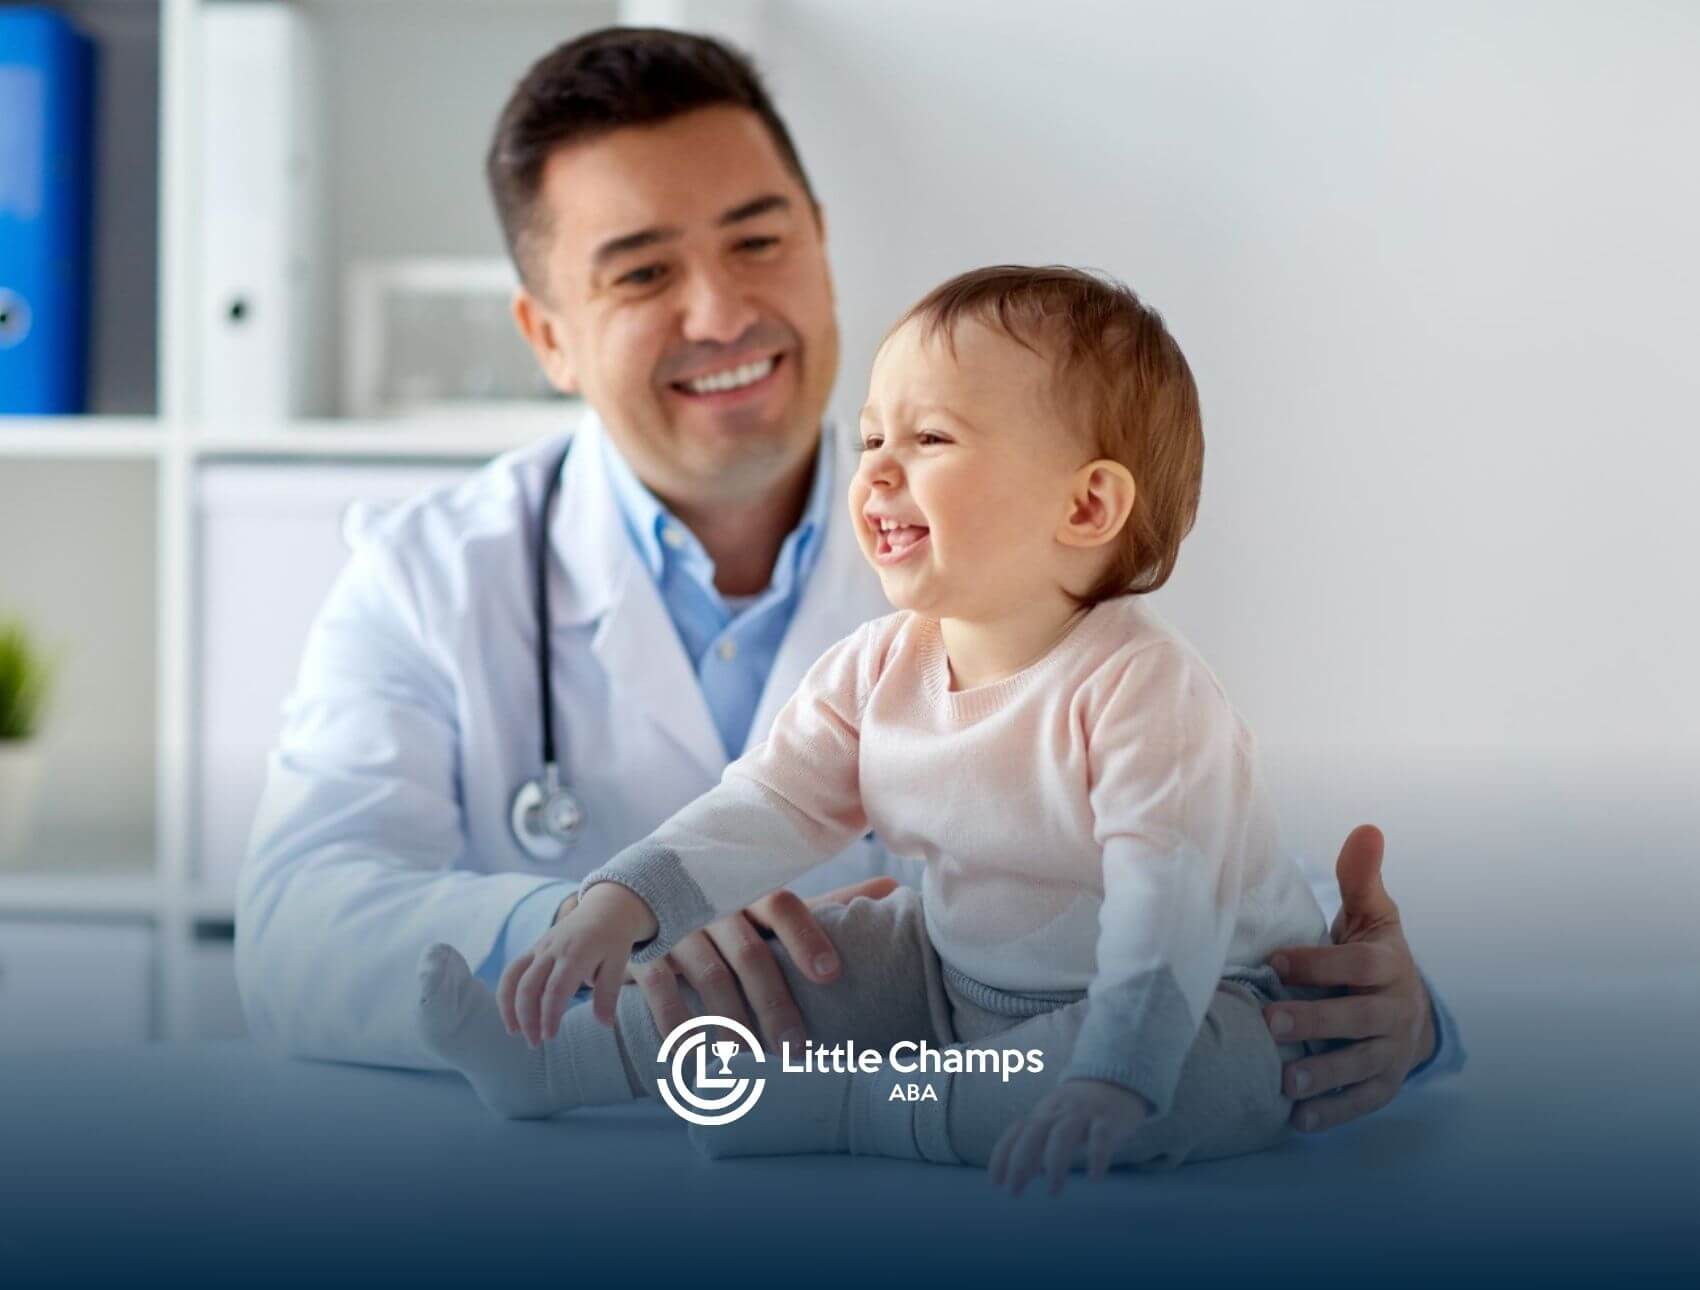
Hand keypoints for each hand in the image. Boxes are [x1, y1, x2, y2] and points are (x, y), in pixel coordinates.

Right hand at [498, 883, 657, 1045]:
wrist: (606, 907)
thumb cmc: (614, 938)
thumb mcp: (618, 962)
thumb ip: (608, 993)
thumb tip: (605, 1025)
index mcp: (576, 953)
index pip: (555, 989)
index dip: (549, 1015)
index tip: (549, 1037)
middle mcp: (553, 949)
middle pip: (529, 986)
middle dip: (527, 1017)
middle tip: (535, 1043)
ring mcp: (540, 947)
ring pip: (514, 977)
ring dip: (509, 1006)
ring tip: (514, 1032)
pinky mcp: (534, 948)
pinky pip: (513, 970)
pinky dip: (506, 992)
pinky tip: (511, 1014)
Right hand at [548, 876, 898, 1049]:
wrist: (640, 905)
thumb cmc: (729, 916)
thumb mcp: (770, 910)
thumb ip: (827, 905)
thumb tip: (892, 890)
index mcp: (751, 891)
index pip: (784, 906)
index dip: (808, 938)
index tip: (831, 976)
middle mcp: (715, 904)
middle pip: (750, 953)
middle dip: (773, 1003)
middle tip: (795, 1050)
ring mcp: (678, 927)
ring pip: (707, 975)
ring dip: (728, 1022)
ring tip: (747, 1063)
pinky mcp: (645, 953)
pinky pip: (660, 989)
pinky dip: (675, 1026)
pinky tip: (691, 1061)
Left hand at [988, 1079, 1149, 1197]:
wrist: (1117, 1080)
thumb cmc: (1080, 1110)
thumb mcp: (1055, 1121)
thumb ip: (1039, 1145)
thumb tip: (1026, 1175)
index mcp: (1043, 1112)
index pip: (1016, 1131)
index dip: (1002, 1155)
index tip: (995, 1183)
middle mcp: (1059, 1111)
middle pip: (1033, 1133)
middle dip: (1020, 1163)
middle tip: (1014, 1192)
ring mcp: (1083, 1113)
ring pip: (1062, 1135)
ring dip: (1054, 1164)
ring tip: (1053, 1191)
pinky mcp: (1108, 1119)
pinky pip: (1101, 1136)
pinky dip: (1096, 1156)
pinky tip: (1094, 1177)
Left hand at [1264, 824, 1437, 1132]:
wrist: (1409, 1005)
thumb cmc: (1374, 954)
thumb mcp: (1372, 914)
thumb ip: (1360, 878)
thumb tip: (1367, 828)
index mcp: (1387, 966)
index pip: (1358, 965)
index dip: (1320, 964)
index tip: (1275, 961)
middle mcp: (1394, 1011)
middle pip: (1359, 1019)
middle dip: (1317, 1021)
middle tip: (1271, 1022)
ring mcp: (1392, 1051)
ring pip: (1362, 1066)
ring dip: (1324, 1076)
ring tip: (1284, 1083)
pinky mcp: (1384, 1083)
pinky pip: (1362, 1102)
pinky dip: (1333, 1113)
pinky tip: (1297, 1120)